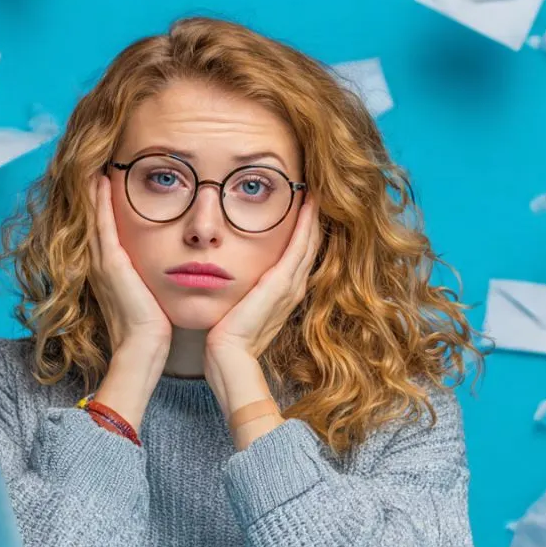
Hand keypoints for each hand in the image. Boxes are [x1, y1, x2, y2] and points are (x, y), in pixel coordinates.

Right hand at [87, 174, 172, 353]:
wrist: (144, 348)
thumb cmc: (152, 329)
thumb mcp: (150, 296)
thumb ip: (152, 280)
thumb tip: (170, 266)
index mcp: (110, 273)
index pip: (103, 231)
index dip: (101, 207)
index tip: (105, 183)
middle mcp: (100, 266)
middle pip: (92, 220)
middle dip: (91, 194)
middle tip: (91, 165)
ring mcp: (103, 264)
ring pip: (93, 218)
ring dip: (92, 191)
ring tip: (93, 165)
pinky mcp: (111, 265)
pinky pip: (103, 225)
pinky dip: (100, 203)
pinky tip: (101, 181)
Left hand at [205, 200, 322, 359]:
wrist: (230, 354)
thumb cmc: (228, 335)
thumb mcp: (240, 306)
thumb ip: (244, 292)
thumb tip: (231, 276)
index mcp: (284, 293)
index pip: (299, 255)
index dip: (303, 231)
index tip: (303, 207)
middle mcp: (294, 287)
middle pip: (310, 246)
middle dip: (313, 220)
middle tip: (316, 193)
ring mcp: (291, 285)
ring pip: (309, 242)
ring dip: (313, 216)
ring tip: (316, 193)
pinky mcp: (283, 282)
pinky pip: (300, 245)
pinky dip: (306, 223)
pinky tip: (309, 203)